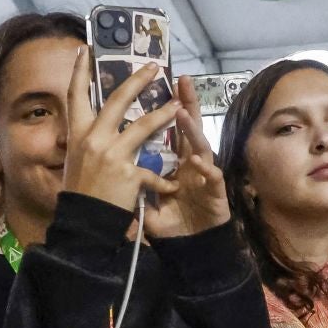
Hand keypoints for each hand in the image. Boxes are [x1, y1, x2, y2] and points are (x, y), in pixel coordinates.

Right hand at [62, 51, 180, 213]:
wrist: (82, 224)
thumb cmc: (80, 193)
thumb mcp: (77, 161)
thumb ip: (88, 141)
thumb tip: (96, 126)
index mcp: (77, 135)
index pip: (75, 96)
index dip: (78, 72)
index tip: (83, 50)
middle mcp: (93, 139)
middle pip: (117, 100)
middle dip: (137, 80)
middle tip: (153, 67)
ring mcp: (111, 155)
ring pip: (144, 126)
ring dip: (164, 114)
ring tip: (179, 105)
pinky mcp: (128, 173)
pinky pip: (152, 172)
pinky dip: (164, 180)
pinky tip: (173, 186)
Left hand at [143, 77, 230, 239]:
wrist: (192, 248)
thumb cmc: (173, 222)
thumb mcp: (146, 199)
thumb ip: (135, 180)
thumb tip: (112, 164)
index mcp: (174, 161)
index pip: (168, 129)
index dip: (165, 107)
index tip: (157, 85)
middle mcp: (190, 162)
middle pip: (188, 128)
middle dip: (186, 103)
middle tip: (182, 79)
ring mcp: (204, 175)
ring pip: (201, 146)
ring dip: (192, 130)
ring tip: (183, 112)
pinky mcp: (215, 193)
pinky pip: (212, 177)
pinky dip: (205, 169)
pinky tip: (198, 161)